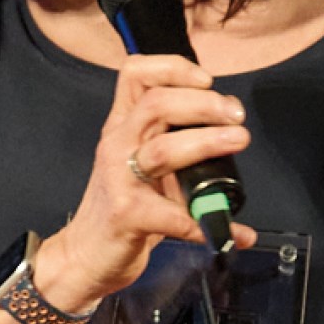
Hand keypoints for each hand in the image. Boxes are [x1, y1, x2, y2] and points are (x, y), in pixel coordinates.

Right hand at [37, 54, 257, 307]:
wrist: (85, 255)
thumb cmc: (122, 207)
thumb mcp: (141, 163)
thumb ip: (176, 142)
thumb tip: (232, 132)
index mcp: (123, 126)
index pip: (136, 75)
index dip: (174, 68)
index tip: (208, 80)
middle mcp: (118, 144)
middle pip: (156, 104)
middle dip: (203, 103)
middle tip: (236, 117)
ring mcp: (119, 179)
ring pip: (163, 150)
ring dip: (206, 142)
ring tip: (237, 141)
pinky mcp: (126, 215)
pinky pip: (172, 215)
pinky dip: (205, 222)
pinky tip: (232, 232)